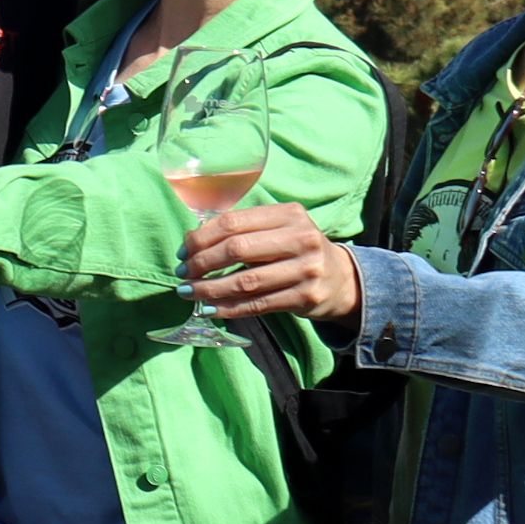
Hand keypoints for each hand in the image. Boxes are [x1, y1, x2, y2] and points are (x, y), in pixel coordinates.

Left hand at [187, 202, 362, 326]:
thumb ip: (245, 229)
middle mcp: (301, 238)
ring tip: (187, 292)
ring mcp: (306, 269)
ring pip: (245, 282)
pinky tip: (208, 308)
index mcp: (290, 215)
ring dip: (209, 289)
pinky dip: (227, 308)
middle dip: (202, 263)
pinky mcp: (306, 297)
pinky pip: (257, 305)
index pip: (234, 222)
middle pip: (237, 250)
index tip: (183, 251)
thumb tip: (192, 241)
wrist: (341, 279)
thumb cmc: (297, 250)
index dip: (201, 237)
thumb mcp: (280, 228)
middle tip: (183, 272)